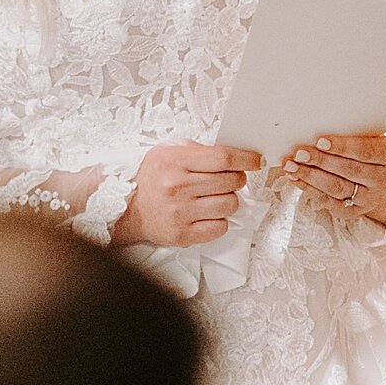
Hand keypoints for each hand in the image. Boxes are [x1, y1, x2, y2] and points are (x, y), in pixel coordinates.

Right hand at [113, 140, 261, 248]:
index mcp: (175, 161)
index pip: (223, 158)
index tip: (256, 160)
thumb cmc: (152, 177)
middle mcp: (178, 187)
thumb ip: (197, 150)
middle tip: (231, 178)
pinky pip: (221, 227)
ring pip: (230, 205)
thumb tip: (231, 154)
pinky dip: (220, 220)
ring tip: (216, 196)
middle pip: (231, 181)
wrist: (129, 209)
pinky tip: (208, 213)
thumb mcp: (167, 151)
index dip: (245, 158)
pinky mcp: (184, 234)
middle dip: (238, 179)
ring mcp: (181, 213)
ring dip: (229, 199)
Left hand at [281, 133, 385, 223]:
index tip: (320, 141)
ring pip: (337, 188)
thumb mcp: (368, 137)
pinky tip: (296, 179)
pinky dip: (309, 189)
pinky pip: (329, 201)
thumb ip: (350, 134)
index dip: (342, 146)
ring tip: (291, 166)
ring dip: (310, 176)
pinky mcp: (355, 211)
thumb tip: (314, 129)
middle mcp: (383, 180)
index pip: (364, 151)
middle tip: (299, 153)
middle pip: (348, 170)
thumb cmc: (368, 149)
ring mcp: (370, 198)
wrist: (380, 176)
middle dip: (320, 162)